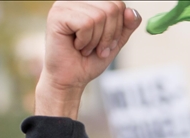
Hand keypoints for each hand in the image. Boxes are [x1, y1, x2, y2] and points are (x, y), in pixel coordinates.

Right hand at [36, 1, 141, 117]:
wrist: (71, 79)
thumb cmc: (88, 60)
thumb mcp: (114, 41)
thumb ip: (126, 26)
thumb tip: (132, 12)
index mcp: (89, 3)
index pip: (117, 4)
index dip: (118, 28)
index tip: (107, 43)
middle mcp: (76, 0)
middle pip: (111, 8)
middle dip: (109, 35)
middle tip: (97, 48)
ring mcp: (64, 5)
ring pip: (99, 17)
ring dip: (96, 40)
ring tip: (85, 48)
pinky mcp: (57, 15)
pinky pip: (86, 24)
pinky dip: (86, 41)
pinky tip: (76, 46)